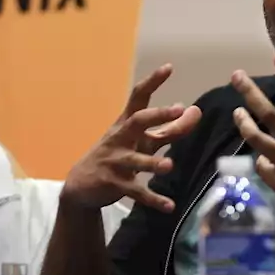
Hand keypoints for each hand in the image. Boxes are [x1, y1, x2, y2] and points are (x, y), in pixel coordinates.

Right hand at [62, 64, 201, 210]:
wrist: (81, 185)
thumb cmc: (118, 155)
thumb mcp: (142, 140)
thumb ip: (169, 128)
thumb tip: (193, 110)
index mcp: (126, 125)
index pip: (139, 98)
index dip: (153, 82)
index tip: (169, 68)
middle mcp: (120, 139)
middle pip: (136, 122)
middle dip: (156, 116)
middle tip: (177, 110)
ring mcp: (115, 162)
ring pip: (135, 161)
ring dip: (152, 163)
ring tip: (168, 166)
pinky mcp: (114, 184)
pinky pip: (136, 192)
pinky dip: (153, 199)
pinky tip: (170, 206)